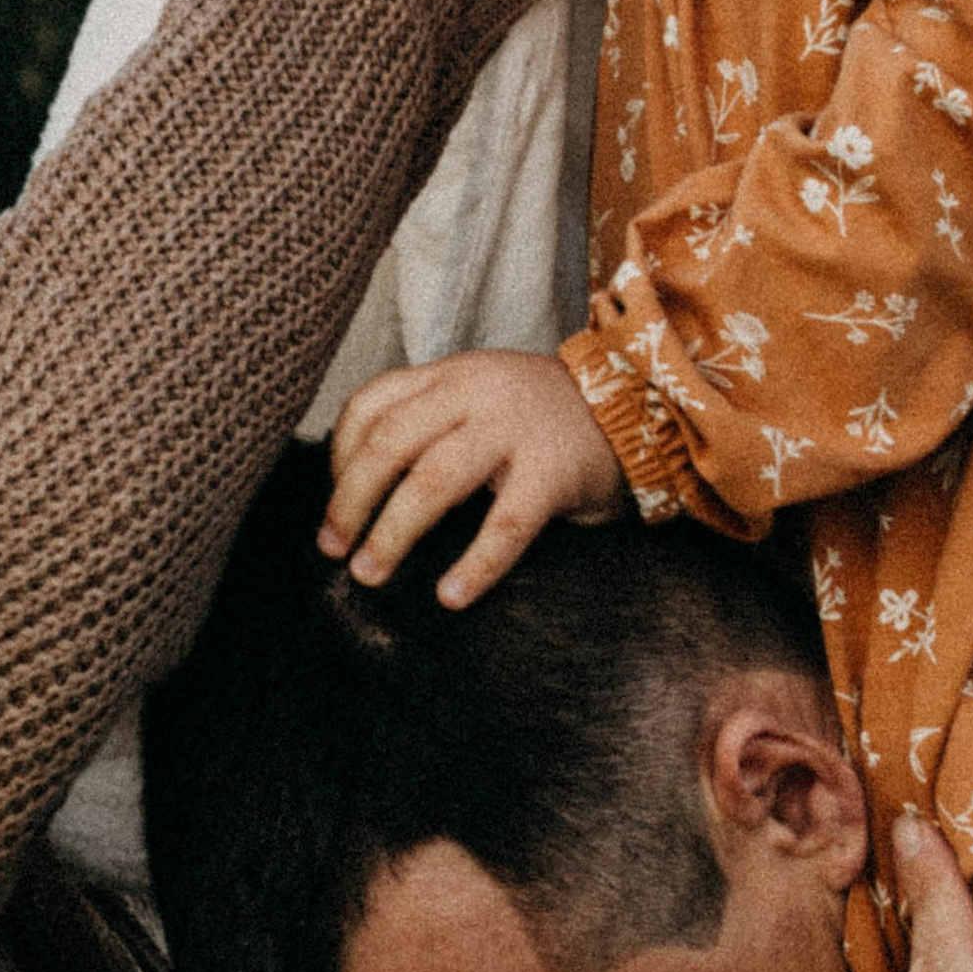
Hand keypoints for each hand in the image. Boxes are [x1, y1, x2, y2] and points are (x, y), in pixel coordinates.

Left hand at [323, 349, 627, 605]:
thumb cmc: (545, 419)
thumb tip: (364, 490)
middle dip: (351, 501)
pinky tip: (451, 596)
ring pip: (433, 481)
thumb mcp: (482, 398)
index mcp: (451, 375)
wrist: (639, 405)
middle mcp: (475, 392)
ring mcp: (514, 429)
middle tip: (333, 549)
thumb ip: (433, 422)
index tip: (334, 503)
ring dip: (393, 533)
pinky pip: (505, 524)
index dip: (339, 457)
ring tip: (371, 575)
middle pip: (389, 444)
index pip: (371, 405)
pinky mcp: (552, 470)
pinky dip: (474, 565)